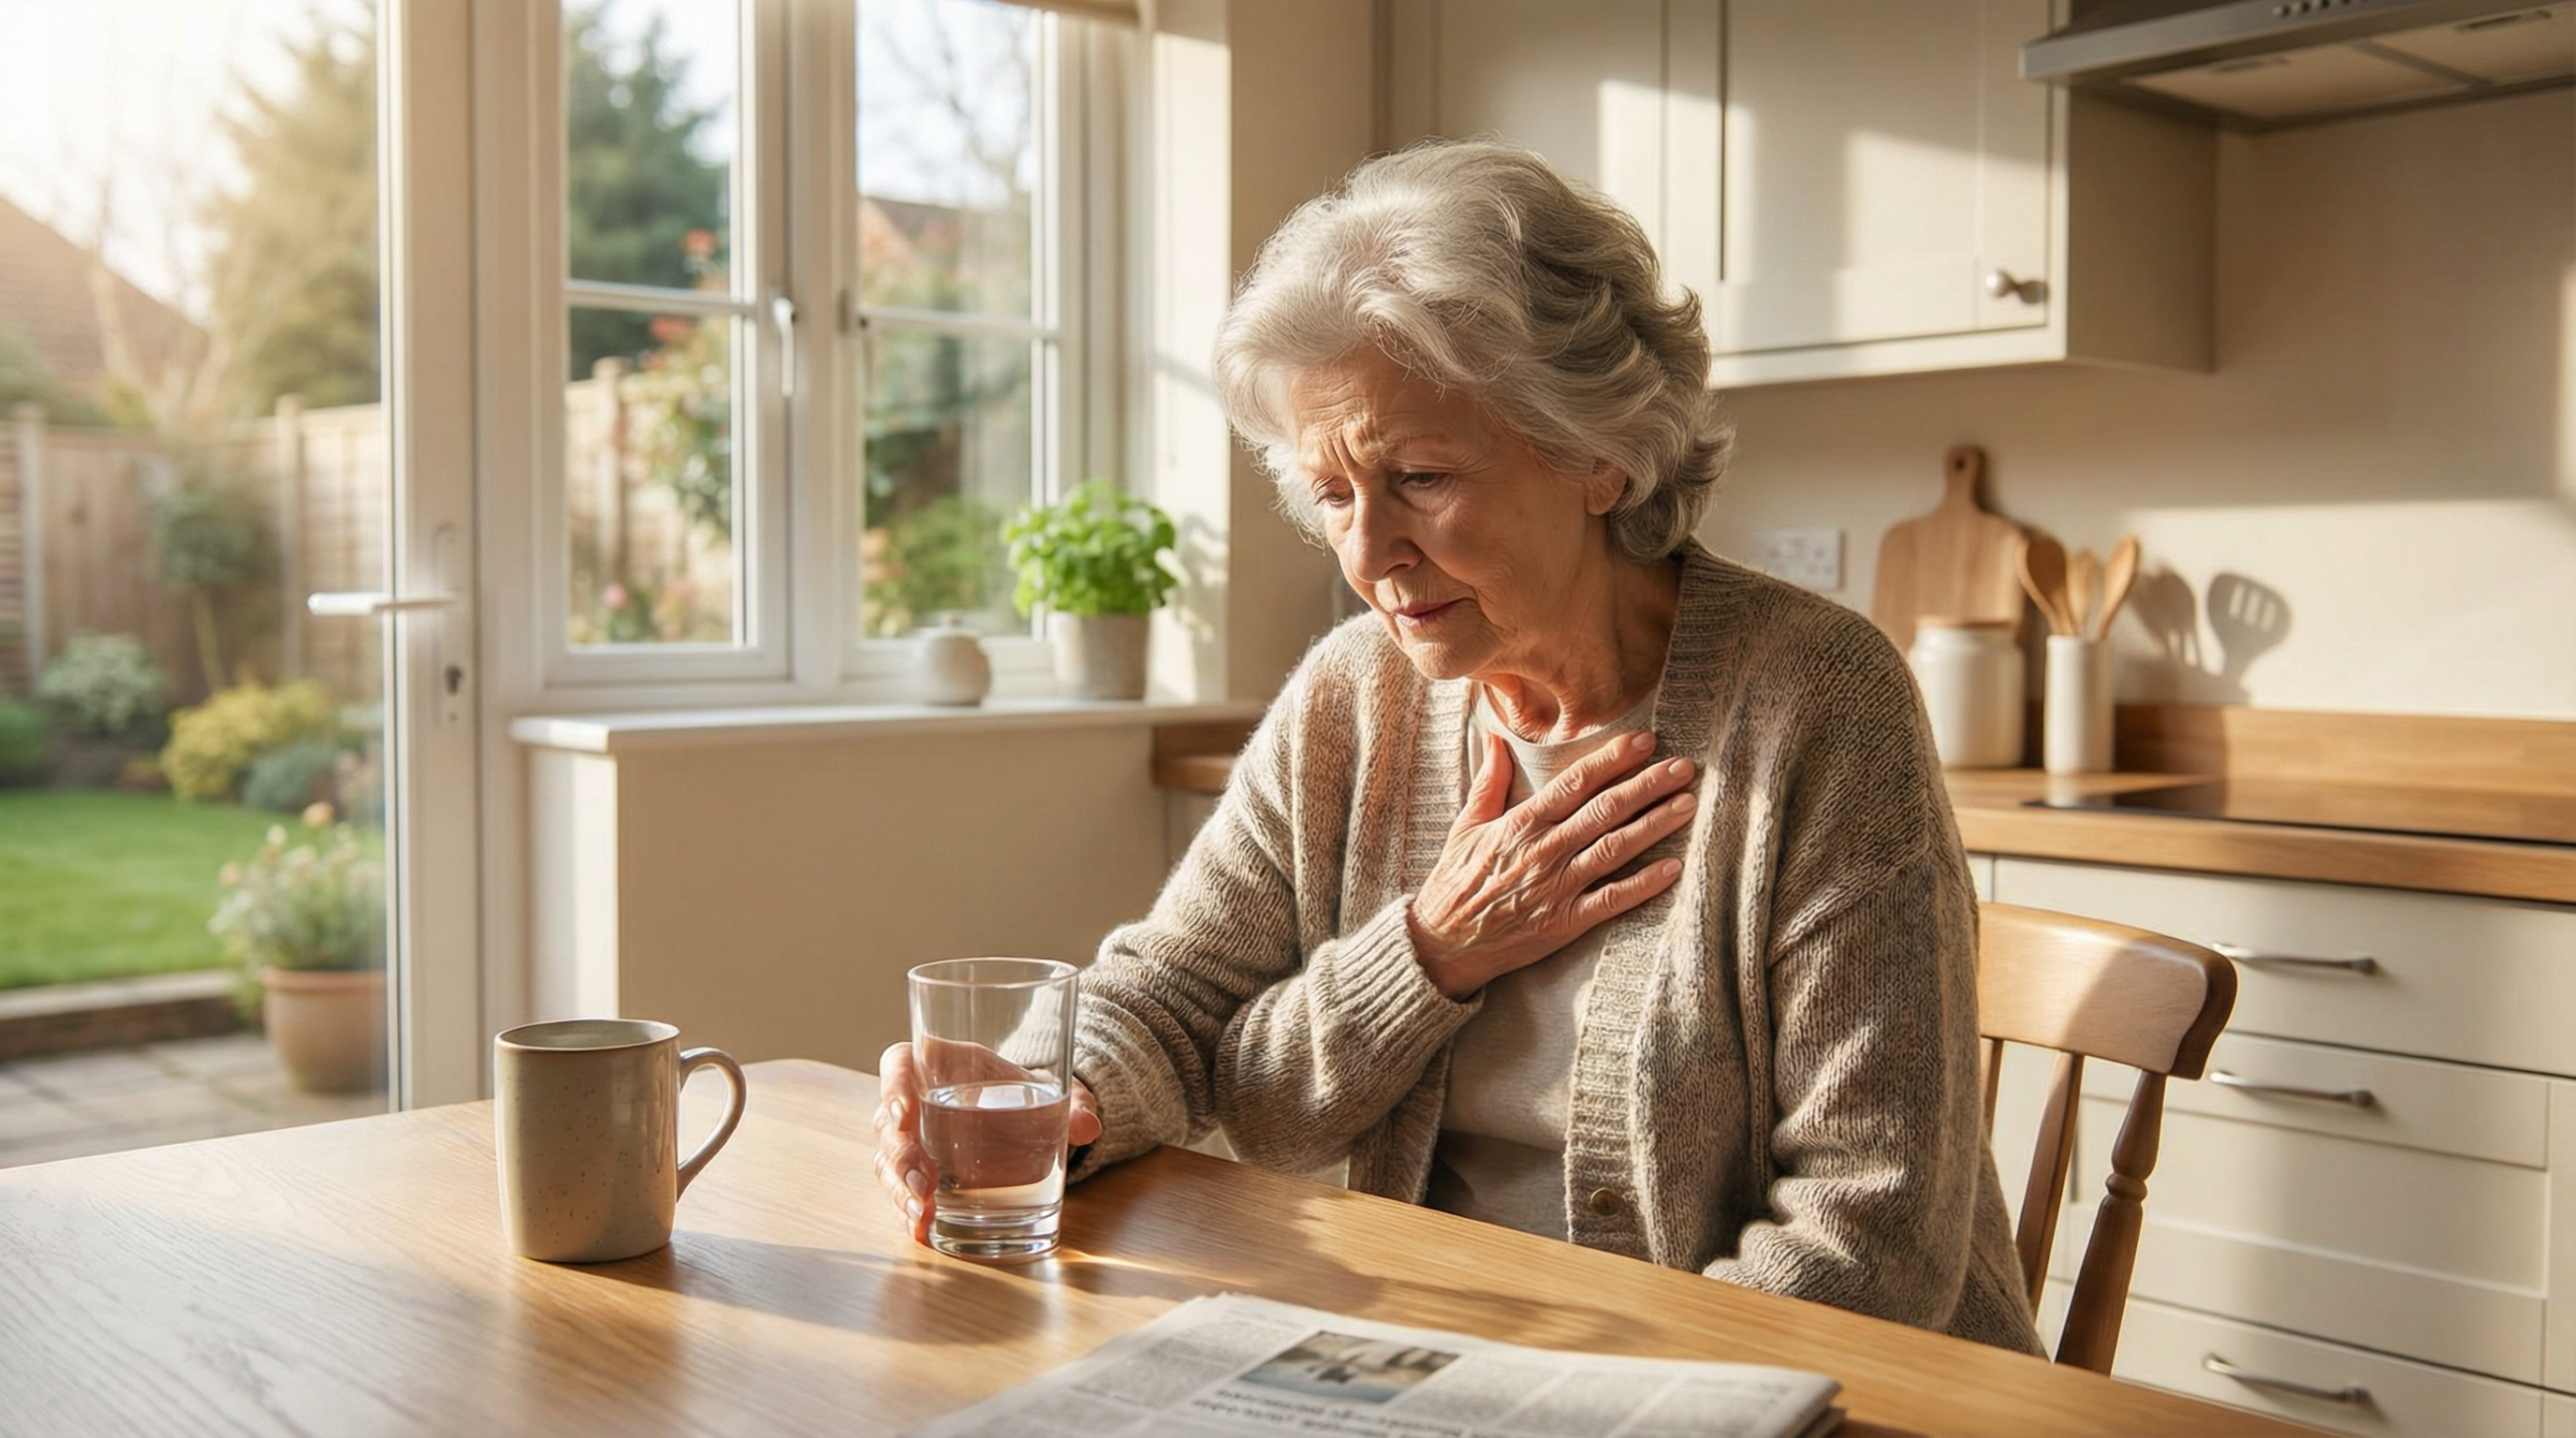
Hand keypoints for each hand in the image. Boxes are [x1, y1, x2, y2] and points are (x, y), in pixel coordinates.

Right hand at [872, 1042, 1102, 1245]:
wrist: (1021, 1118)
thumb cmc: (1022, 1092)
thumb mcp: (1051, 1090)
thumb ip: (1073, 1103)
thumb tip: (1089, 1125)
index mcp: (938, 1065)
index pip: (899, 1065)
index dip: (893, 1085)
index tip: (905, 1112)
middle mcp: (913, 1103)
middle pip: (888, 1125)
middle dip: (901, 1157)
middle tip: (923, 1183)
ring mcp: (910, 1143)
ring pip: (888, 1164)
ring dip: (901, 1191)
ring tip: (923, 1215)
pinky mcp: (916, 1177)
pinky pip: (900, 1194)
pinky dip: (908, 1213)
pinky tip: (923, 1231)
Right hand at [1409, 728, 1695, 998]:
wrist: (1443, 944)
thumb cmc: (1456, 882)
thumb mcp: (1466, 826)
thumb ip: (1489, 782)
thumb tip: (1494, 737)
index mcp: (1521, 823)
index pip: (1574, 783)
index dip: (1612, 759)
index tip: (1644, 741)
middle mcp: (1543, 850)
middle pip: (1604, 810)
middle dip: (1647, 786)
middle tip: (1684, 766)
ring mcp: (1556, 888)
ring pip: (1613, 849)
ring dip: (1653, 826)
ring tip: (1687, 805)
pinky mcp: (1564, 923)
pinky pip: (1610, 901)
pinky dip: (1643, 885)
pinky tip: (1672, 868)